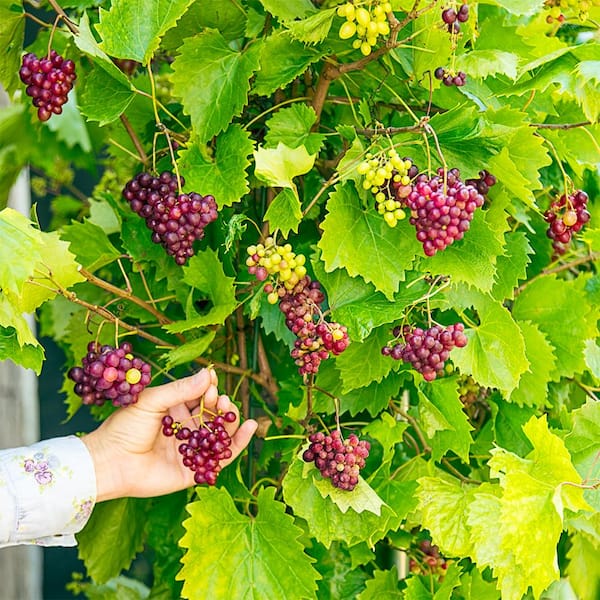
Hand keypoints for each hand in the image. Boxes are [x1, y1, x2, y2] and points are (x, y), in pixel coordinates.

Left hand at [82, 369, 257, 501]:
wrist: (109, 462)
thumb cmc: (124, 428)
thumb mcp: (152, 401)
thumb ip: (181, 390)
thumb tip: (208, 374)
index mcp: (174, 411)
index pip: (200, 398)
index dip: (209, 390)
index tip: (213, 383)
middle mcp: (185, 430)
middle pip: (213, 416)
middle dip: (221, 406)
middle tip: (220, 401)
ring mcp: (191, 451)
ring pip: (220, 435)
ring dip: (230, 421)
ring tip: (232, 411)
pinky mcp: (194, 471)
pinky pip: (221, 458)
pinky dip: (238, 443)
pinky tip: (250, 427)